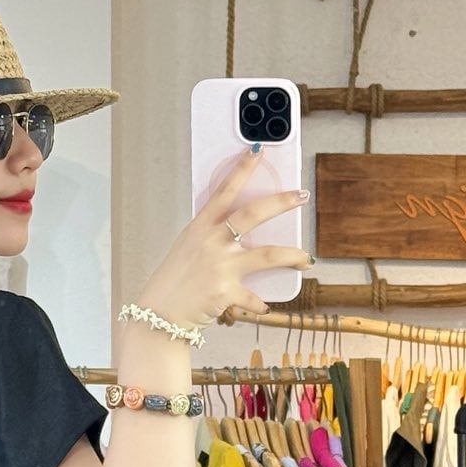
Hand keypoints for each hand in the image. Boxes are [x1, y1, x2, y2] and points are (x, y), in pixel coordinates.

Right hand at [141, 148, 311, 325]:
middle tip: (301, 195)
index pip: (224, 190)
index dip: (241, 169)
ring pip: (267, 254)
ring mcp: (220, 266)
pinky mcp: (226, 292)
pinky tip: (264, 305)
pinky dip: (260, 303)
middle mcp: (212, 242)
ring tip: (306, 258)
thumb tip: (243, 230)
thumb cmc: (175, 279)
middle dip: (281, 201)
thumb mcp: (188, 247)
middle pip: (253, 214)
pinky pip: (254, 298)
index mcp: (200, 227)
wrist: (159, 314)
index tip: (257, 151)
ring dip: (292, 255)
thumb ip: (213, 235)